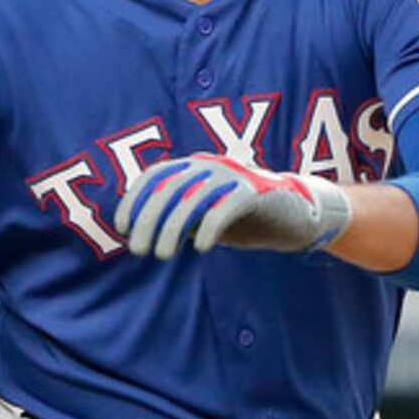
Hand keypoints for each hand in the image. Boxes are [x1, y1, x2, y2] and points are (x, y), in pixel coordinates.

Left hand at [117, 155, 353, 257]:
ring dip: (171, 228)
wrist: (297, 214)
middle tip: (139, 250)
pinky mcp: (255, 191)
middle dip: (148, 220)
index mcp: (196, 165)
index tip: (122, 226)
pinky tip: (201, 248)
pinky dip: (209, 228)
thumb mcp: (204, 216)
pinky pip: (224, 207)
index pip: (155, 175)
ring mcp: (234, 175)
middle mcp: (211, 164)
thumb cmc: (244, 217)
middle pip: (169, 188)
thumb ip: (177, 217)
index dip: (134, 199)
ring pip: (192, 198)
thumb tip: (140, 230)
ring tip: (163, 255)